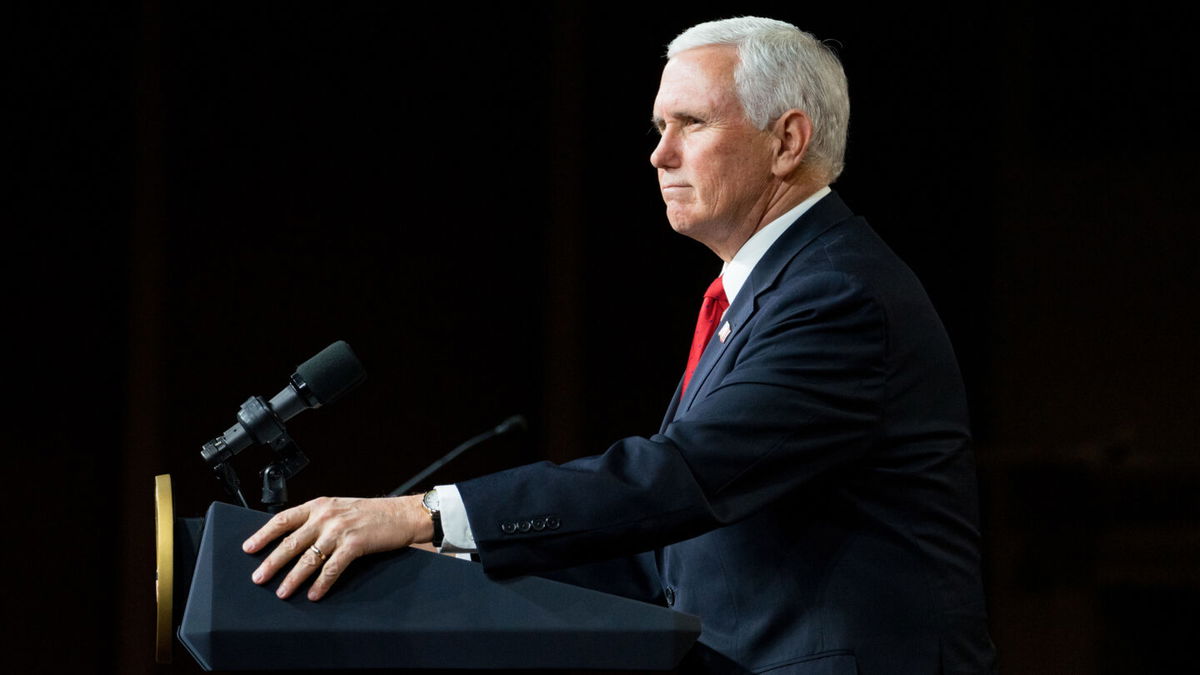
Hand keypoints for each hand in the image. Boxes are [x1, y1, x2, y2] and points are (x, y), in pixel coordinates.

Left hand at [242, 495, 432, 600]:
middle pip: (291, 542)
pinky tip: (314, 594)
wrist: (402, 514)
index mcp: (319, 505)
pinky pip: (332, 568)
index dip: (263, 534)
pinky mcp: (354, 544)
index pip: (283, 519)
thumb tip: (294, 540)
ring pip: (308, 558)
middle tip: (259, 578)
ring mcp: (340, 530)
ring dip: (293, 578)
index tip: (249, 549)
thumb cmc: (371, 513)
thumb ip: (318, 520)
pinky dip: (321, 584)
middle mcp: (326, 516)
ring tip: (282, 592)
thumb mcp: (339, 509)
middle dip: (272, 562)